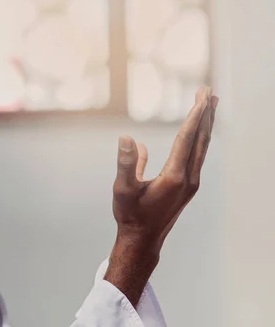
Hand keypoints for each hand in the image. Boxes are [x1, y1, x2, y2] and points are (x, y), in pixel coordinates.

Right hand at [104, 86, 217, 305]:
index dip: (195, 116)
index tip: (202, 97)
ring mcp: (190, 183)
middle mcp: (188, 178)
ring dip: (206, 126)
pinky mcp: (187, 186)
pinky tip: (193, 134)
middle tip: (209, 92)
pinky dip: (199, 139)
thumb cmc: (130, 215)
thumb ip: (126, 164)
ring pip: (202, 148)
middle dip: (205, 114)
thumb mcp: (123, 190)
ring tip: (209, 107)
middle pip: (200, 139)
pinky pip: (197, 156)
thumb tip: (127, 138)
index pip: (187, 138)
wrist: (142, 240)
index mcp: (174, 176)